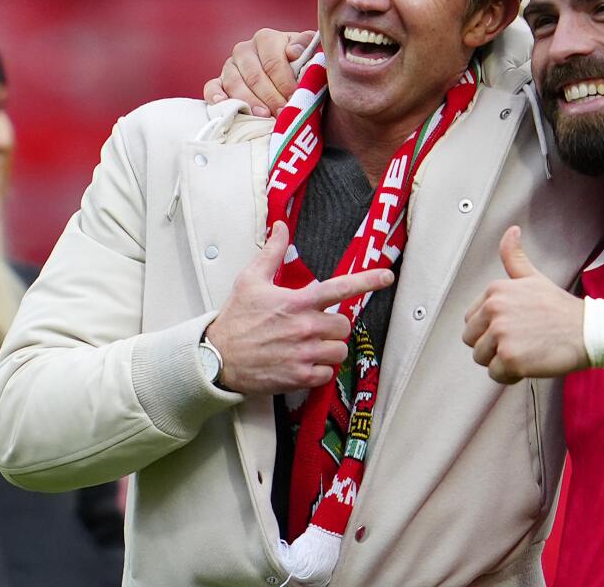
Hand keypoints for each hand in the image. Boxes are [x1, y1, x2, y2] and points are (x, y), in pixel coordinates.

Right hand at [202, 29, 314, 116]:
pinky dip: (215, 96)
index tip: (295, 99)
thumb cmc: (298, 64)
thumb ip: (305, 46)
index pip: (273, 62)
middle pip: (255, 75)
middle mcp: (244, 49)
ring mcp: (229, 65)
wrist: (284, 74)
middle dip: (270, 97)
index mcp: (266, 38)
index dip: (285, 82)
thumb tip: (293, 52)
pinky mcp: (218, 81)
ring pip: (234, 83)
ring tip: (263, 115)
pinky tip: (223, 105)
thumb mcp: (307, 52)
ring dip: (249, 101)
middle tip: (282, 113)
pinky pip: (212, 87)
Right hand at [205, 221, 392, 393]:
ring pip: (339, 351)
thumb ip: (272, 252)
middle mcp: (305, 327)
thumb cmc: (235, 319)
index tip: (386, 277)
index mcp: (297, 302)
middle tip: (316, 326)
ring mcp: (304, 354)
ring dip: (329, 348)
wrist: (217, 358)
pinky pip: (327, 374)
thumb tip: (281, 227)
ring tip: (309, 346)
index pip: (340, 288)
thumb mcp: (250, 280)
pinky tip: (303, 363)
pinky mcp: (300, 377)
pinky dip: (319, 370)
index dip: (367, 281)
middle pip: (344, 325)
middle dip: (334, 325)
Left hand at [462, 227, 586, 383]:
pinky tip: (531, 362)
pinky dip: (511, 375)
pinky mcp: (509, 358)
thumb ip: (514, 257)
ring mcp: (501, 334)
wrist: (590, 332)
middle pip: (471, 341)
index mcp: (494, 291)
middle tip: (521, 341)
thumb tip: (511, 230)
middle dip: (492, 347)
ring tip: (527, 351)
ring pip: (481, 358)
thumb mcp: (533, 278)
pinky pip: (495, 375)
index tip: (516, 327)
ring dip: (501, 362)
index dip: (491, 329)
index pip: (471, 321)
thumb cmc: (560, 308)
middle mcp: (493, 310)